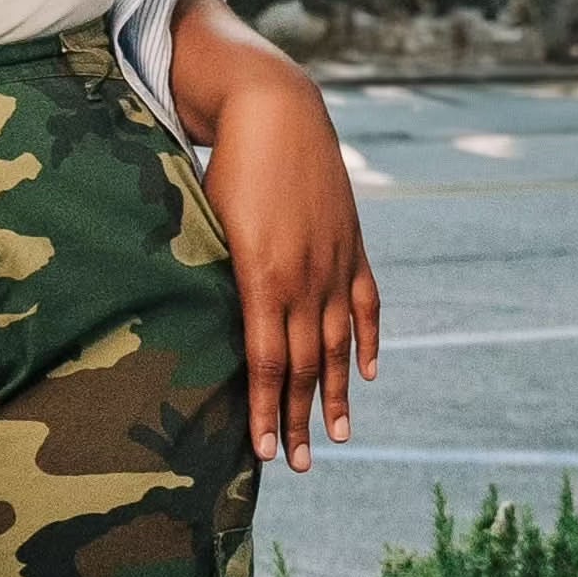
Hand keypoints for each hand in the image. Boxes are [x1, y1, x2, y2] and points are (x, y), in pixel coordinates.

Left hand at [199, 59, 380, 473]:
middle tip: (293, 465)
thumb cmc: (225, 166)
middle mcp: (305, 279)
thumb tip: (210, 330)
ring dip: (334, 395)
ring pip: (337, 345)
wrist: (275, 112)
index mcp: (263, 277)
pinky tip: (365, 374)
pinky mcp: (351, 246)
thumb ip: (216, 278)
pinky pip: (364, 305)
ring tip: (333, 436)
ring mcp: (334, 264)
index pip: (266, 362)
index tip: (259, 451)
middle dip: (297, 419)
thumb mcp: (210, 225)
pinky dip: (367, 341)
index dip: (265, 410)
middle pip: (303, 366)